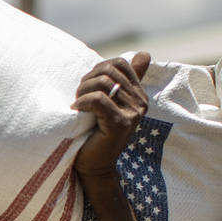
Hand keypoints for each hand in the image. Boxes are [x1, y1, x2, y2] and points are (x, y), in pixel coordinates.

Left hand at [72, 52, 151, 176]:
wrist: (93, 166)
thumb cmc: (94, 134)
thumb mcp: (109, 103)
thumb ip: (122, 81)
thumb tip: (145, 54)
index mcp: (138, 94)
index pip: (119, 64)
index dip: (97, 69)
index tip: (86, 87)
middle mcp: (141, 102)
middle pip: (109, 72)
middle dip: (87, 81)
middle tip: (77, 97)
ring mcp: (133, 113)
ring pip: (103, 84)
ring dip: (82, 91)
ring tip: (76, 104)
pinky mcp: (121, 124)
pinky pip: (98, 100)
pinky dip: (83, 102)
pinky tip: (76, 110)